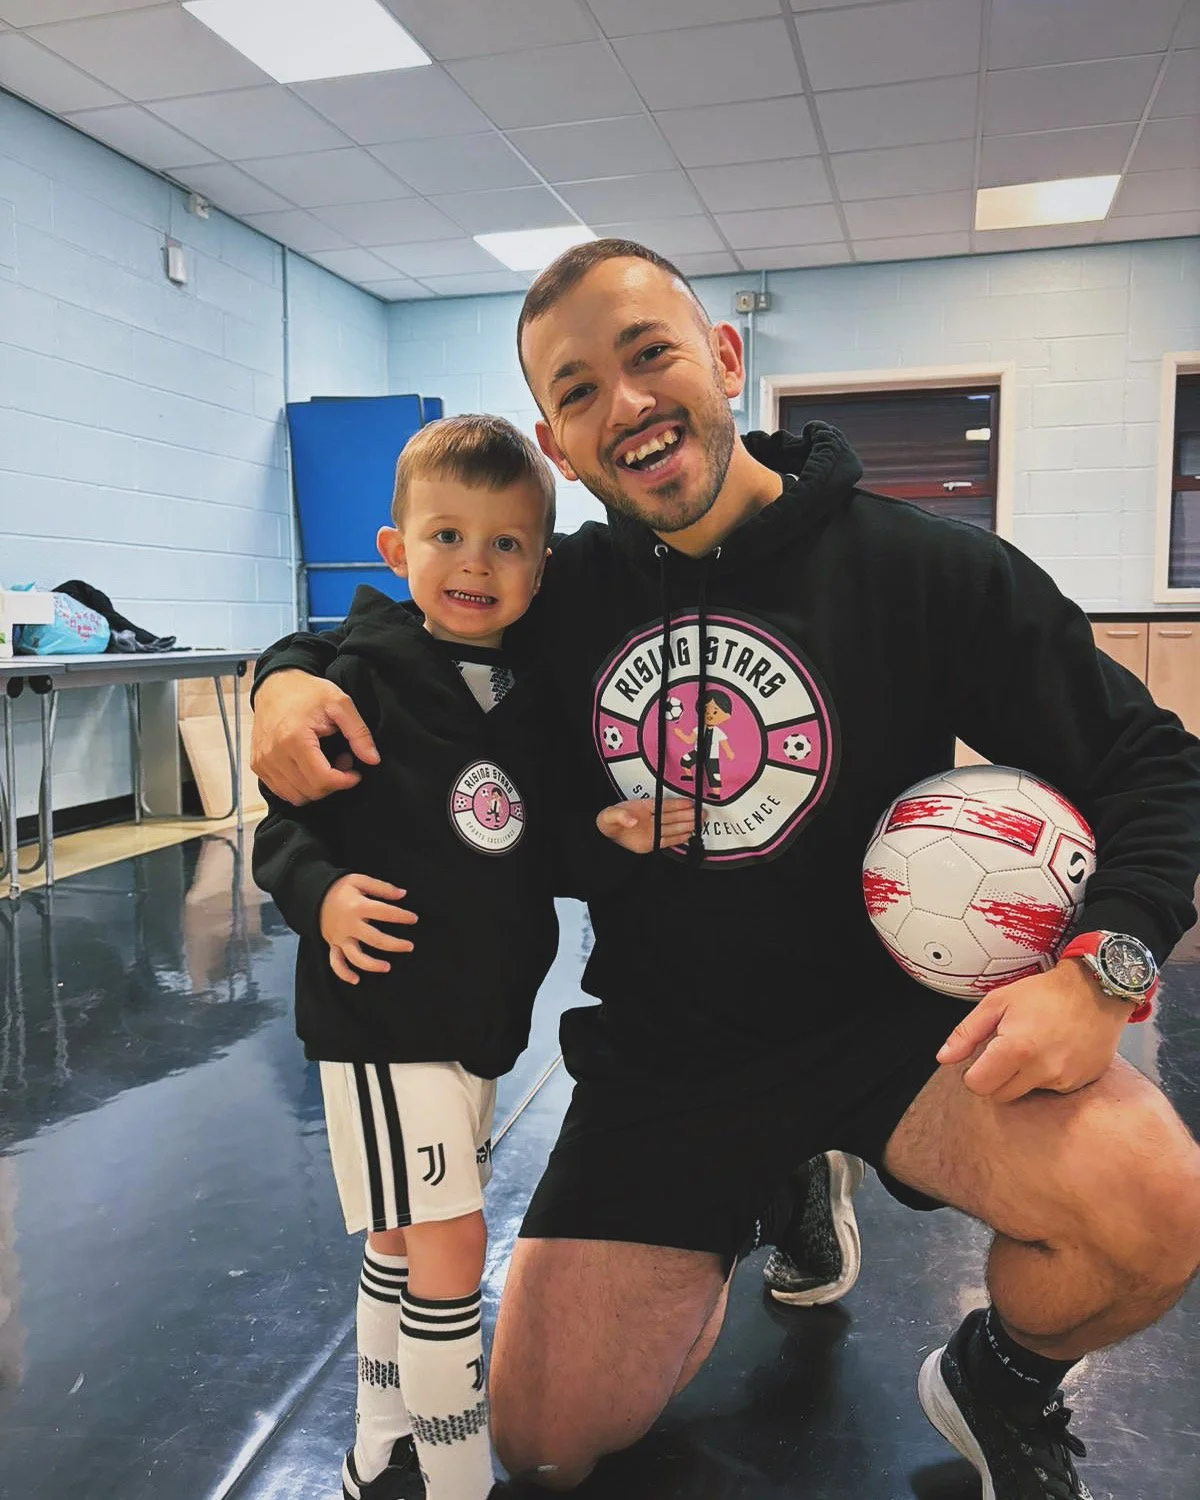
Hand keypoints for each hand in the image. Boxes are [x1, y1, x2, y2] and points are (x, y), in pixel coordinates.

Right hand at [251, 670, 379, 804]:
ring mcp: (262, 762)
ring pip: (296, 797)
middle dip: (333, 782)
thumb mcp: (340, 703)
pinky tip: (309, 766)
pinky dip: (299, 786)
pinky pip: (281, 791)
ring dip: (316, 787)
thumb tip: (373, 760)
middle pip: (310, 791)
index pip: (322, 780)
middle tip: (342, 761)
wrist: (275, 684)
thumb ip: (359, 732)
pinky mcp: (258, 766)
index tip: (355, 772)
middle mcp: (274, 754)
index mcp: (294, 739)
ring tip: (325, 763)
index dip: (345, 781)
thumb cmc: (307, 692)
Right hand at [320, 874, 417, 984]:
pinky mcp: (333, 944)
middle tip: (410, 946)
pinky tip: (356, 980)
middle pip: (374, 939)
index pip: (384, 913)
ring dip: (371, 964)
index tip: (414, 919)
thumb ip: (382, 887)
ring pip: (355, 956)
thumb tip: (402, 894)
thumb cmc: (340, 888)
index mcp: (357, 907)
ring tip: (387, 967)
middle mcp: (349, 925)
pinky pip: (336, 962)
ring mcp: (340, 937)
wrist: (312, 895)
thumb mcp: (360, 880)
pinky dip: (344, 973)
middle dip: (394, 944)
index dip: (401, 916)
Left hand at [596, 798, 694, 853]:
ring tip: (699, 822)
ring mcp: (652, 831)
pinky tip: (688, 835)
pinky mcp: (652, 843)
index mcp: (642, 808)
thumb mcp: (609, 815)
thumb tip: (632, 819)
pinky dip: (678, 838)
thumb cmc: (608, 822)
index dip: (677, 804)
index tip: (689, 803)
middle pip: (672, 816)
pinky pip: (667, 840)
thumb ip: (620, 815)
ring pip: (673, 827)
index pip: (663, 805)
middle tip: (701, 813)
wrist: (604, 837)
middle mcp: (650, 819)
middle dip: (687, 815)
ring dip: (686, 825)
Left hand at [936, 958, 1129, 1101]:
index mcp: (1016, 1049)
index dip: (974, 1073)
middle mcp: (1041, 1070)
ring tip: (1032, 1048)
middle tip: (1006, 1051)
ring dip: (1021, 1078)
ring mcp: (1064, 1080)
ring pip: (1026, 1094)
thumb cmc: (1045, 993)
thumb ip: (967, 1033)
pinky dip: (1046, 1077)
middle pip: (1000, 1095)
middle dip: (996, 1077)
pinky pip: (1052, 1090)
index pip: (978, 1085)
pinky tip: (1052, 1052)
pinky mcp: (1081, 1083)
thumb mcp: (997, 1002)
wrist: (1096, 991)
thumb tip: (944, 1058)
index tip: (982, 1058)